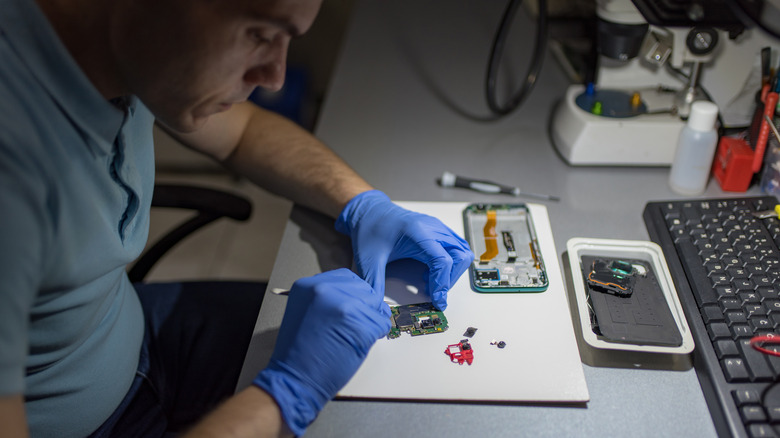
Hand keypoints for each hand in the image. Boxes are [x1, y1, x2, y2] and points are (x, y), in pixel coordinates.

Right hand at [253, 269, 390, 435]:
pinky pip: (381, 323)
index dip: (353, 295)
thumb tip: (357, 297)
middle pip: (364, 288)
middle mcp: (325, 290)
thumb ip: (329, 299)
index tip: (350, 309)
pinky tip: (358, 343)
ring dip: (370, 321)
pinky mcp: (358, 324)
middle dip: (364, 307)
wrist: (293, 379)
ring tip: (352, 336)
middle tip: (352, 326)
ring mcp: (343, 306)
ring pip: (375, 306)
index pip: (348, 278)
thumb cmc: (299, 352)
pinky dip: (376, 335)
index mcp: (309, 285)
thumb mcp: (306, 311)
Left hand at [335, 190, 472, 309]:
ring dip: (452, 271)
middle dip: (450, 279)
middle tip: (433, 291)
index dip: (442, 284)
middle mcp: (432, 228)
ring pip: (462, 251)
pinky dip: (450, 262)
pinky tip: (430, 268)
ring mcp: (437, 228)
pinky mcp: (437, 230)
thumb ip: (374, 285)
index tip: (437, 300)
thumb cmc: (369, 229)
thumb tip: (377, 308)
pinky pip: (456, 247)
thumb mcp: (368, 260)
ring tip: (431, 279)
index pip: (443, 261)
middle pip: (460, 256)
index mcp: (417, 233)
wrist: (369, 211)